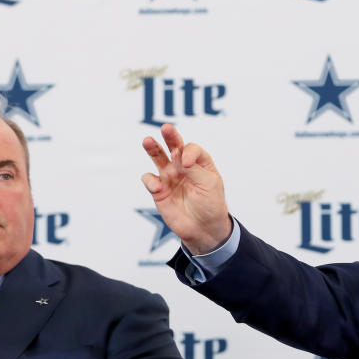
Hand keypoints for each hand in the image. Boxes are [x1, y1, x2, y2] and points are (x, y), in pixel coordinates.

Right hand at [141, 124, 232, 254]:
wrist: (204, 229)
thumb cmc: (211, 204)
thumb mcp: (208, 184)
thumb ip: (194, 168)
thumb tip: (178, 155)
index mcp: (199, 162)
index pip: (190, 148)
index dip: (187, 152)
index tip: (186, 164)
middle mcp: (183, 166)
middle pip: (174, 146)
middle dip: (170, 136)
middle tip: (166, 128)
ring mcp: (170, 177)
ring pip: (158, 157)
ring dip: (152, 148)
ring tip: (147, 141)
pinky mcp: (159, 191)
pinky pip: (150, 179)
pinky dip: (150, 180)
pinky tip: (157, 187)